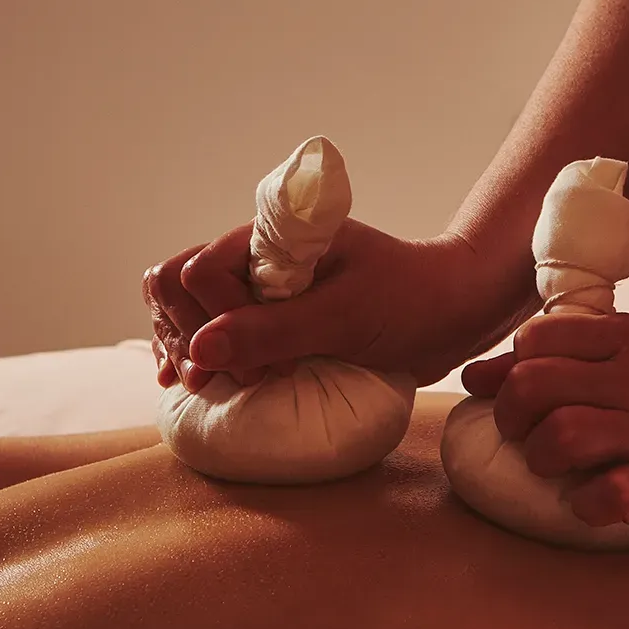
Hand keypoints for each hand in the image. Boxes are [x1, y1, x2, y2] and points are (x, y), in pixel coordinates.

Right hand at [143, 220, 534, 391]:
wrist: (454, 311)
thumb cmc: (411, 300)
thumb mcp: (347, 317)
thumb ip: (276, 330)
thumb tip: (200, 351)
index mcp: (272, 239)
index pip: (198, 273)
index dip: (216, 323)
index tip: (267, 365)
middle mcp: (256, 261)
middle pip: (174, 287)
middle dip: (184, 336)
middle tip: (225, 383)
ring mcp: (260, 293)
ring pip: (185, 311)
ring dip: (184, 349)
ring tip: (205, 388)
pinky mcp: (271, 324)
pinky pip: (214, 336)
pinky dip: (199, 357)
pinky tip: (195, 384)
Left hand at [462, 313, 628, 536]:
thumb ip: (567, 357)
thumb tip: (477, 375)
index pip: (537, 341)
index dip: (512, 374)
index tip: (524, 402)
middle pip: (535, 388)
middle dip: (511, 419)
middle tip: (526, 441)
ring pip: (563, 436)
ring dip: (542, 459)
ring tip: (557, 472)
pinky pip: (609, 493)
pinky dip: (587, 504)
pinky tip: (595, 505)